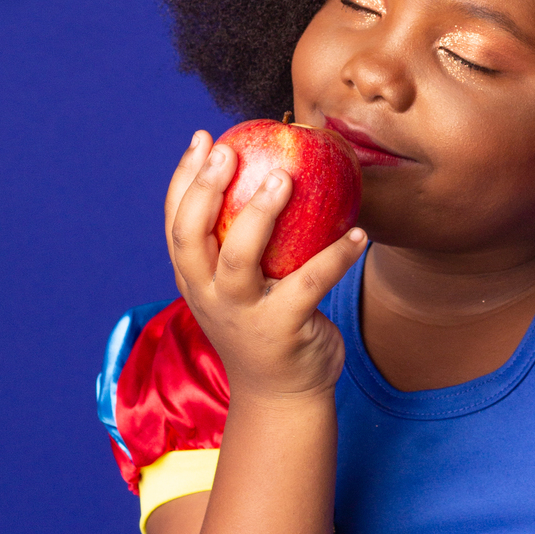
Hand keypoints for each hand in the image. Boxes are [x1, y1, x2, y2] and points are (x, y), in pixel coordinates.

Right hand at [164, 132, 365, 399]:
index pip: (176, 223)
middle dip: (206, 190)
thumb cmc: (263, 323)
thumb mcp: (236, 286)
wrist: (282, 395)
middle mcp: (209, 296)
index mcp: (194, 279)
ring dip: (259, 214)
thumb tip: (266, 168)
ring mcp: (243, 315)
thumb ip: (237, 241)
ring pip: (240, 259)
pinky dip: (337, 256)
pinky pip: (311, 284)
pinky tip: (358, 232)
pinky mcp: (282, 330)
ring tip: (285, 179)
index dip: (185, 179)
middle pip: (192, 237)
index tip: (203, 138)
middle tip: (230, 150)